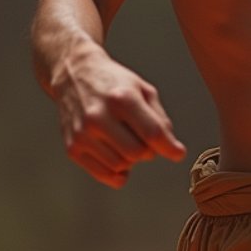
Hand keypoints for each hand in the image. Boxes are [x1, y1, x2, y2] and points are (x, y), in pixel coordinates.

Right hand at [53, 47, 186, 188]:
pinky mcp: (73, 148)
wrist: (74, 75)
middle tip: (142, 138)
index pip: (152, 134)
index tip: (178, 153)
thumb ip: (160, 119)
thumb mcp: (143, 90)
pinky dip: (117, 172)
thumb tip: (172, 149)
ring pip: (121, 166)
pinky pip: (105, 174)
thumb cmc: (112, 82)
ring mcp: (83, 134)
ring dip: (130, 159)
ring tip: (124, 140)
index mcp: (121, 99)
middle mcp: (98, 117)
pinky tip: (117, 156)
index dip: (170, 147)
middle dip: (148, 150)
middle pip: (138, 153)